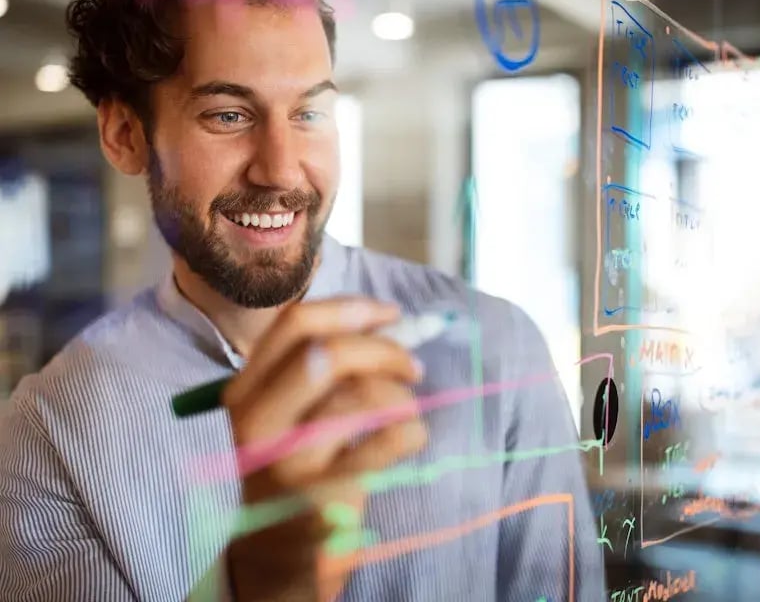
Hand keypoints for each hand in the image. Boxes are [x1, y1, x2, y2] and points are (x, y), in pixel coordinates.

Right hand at [222, 298, 427, 601]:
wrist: (273, 553)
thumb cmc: (292, 467)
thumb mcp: (287, 414)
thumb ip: (326, 369)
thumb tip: (395, 325)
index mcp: (244, 390)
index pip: (295, 325)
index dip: (352, 309)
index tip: (393, 314)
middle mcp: (256, 422)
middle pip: (327, 355)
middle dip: (384, 351)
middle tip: (412, 367)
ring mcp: (286, 464)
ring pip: (361, 398)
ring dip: (402, 398)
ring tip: (406, 412)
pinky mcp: (322, 499)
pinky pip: (387, 443)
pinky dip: (412, 431)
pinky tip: (409, 439)